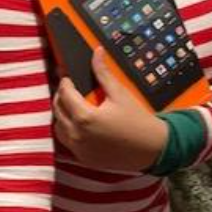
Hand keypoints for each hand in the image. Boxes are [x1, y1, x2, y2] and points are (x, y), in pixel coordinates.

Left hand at [53, 47, 167, 170]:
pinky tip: (80, 123)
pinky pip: (67, 142)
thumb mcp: (119, 94)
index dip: (65, 82)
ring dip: (62, 115)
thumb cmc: (138, 121)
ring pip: (59, 127)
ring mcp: (79, 149)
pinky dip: (69, 131)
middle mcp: (77, 135)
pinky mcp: (84, 159)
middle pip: (58, 110)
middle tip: (70, 89)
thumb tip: (97, 52)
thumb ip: (103, 73)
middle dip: (61, 97)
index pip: (64, 94)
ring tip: (74, 106)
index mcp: (85, 117)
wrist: (153, 149)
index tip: (68, 77)